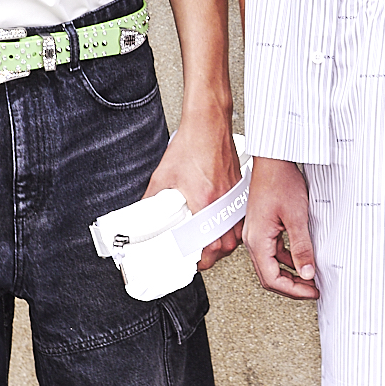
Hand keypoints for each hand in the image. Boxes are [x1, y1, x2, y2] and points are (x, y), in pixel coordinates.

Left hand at [144, 116, 242, 270]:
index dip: (200, 260)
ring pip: (236, 233)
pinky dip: (232, 226)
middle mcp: (223, 201)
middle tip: (198, 257)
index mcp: (206, 202)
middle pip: (225, 245)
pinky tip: (222, 224)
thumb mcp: (164, 175)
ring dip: (223, 242)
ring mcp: (234, 196)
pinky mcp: (239, 189)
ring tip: (210, 244)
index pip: (209, 246)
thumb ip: (152, 198)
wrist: (209, 123)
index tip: (191, 262)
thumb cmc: (192, 144)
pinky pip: (240, 217)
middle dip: (212, 256)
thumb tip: (143, 213)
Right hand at [243, 157, 317, 298]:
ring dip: (290, 274)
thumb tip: (307, 273)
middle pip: (269, 276)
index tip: (311, 291)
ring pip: (271, 266)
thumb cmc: (280, 182)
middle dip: (292, 287)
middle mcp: (252, 240)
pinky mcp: (262, 228)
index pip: (272, 279)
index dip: (294, 290)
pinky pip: (272, 252)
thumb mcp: (297, 217)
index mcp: (257, 241)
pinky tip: (300, 259)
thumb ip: (301, 247)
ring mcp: (256, 234)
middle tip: (312, 289)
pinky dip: (287, 260)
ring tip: (309, 277)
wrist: (273, 160)